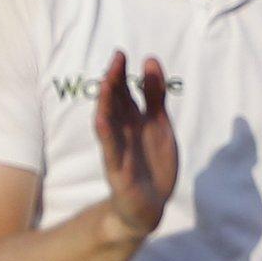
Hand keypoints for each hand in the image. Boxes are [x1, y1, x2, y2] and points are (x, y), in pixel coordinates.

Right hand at [93, 51, 177, 240]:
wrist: (150, 206)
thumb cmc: (152, 164)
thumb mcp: (160, 125)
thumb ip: (155, 96)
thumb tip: (150, 60)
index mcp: (132, 121)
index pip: (123, 93)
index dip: (121, 75)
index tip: (121, 54)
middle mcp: (122, 133)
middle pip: (115, 104)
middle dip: (114, 82)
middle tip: (116, 60)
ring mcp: (118, 151)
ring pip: (109, 123)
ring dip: (107, 103)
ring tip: (108, 82)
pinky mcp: (118, 171)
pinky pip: (110, 150)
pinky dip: (106, 135)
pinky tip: (101, 119)